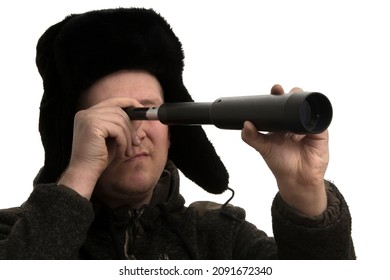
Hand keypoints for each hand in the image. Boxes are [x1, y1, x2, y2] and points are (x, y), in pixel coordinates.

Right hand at [57, 97, 142, 199]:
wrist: (85, 172)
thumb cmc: (99, 158)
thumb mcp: (114, 139)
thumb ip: (124, 126)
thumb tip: (139, 118)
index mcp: (88, 114)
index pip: (113, 101)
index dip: (129, 103)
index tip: (141, 111)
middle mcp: (86, 113)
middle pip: (119, 110)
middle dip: (131, 126)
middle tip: (136, 142)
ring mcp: (88, 118)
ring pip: (120, 120)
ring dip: (128, 137)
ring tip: (128, 151)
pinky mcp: (92, 126)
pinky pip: (118, 129)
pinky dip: (123, 141)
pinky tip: (121, 152)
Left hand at [241, 85, 328, 215]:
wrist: (296, 179)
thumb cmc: (281, 163)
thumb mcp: (264, 148)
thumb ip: (252, 137)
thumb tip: (245, 124)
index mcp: (281, 122)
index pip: (280, 103)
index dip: (278, 94)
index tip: (275, 89)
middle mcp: (295, 121)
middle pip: (296, 101)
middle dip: (292, 95)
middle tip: (284, 94)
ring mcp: (308, 125)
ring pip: (308, 109)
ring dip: (302, 107)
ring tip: (293, 116)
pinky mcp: (320, 133)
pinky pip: (319, 122)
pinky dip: (311, 123)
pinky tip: (303, 128)